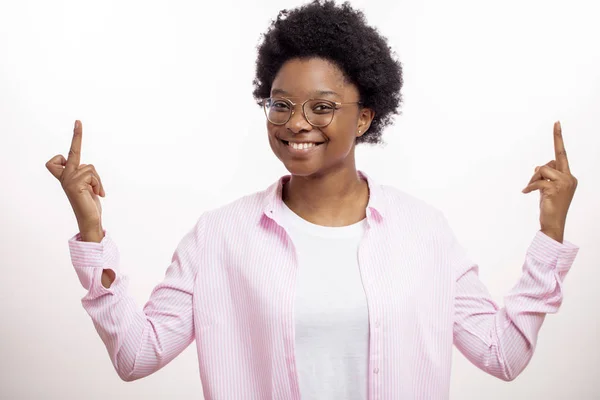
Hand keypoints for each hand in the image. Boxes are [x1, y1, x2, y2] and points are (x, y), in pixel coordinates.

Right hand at [46, 120, 105, 234]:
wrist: (90, 218)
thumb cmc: (90, 203)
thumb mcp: (88, 185)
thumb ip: (85, 174)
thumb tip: (87, 167)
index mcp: (67, 174)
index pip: (63, 155)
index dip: (73, 142)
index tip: (78, 124)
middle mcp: (65, 176)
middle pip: (73, 152)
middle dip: (77, 135)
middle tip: (78, 120)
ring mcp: (68, 180)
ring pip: (90, 167)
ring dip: (97, 180)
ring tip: (94, 191)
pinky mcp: (74, 184)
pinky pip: (92, 175)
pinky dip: (98, 184)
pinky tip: (95, 194)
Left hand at [521, 121, 577, 242]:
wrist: (553, 224)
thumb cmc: (550, 206)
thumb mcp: (548, 188)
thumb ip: (546, 175)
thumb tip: (539, 167)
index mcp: (569, 176)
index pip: (562, 154)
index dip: (558, 138)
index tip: (556, 122)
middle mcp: (569, 177)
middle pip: (548, 163)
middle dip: (538, 174)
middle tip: (532, 187)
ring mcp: (564, 183)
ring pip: (541, 170)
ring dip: (533, 181)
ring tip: (532, 192)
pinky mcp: (555, 189)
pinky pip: (537, 182)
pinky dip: (530, 187)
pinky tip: (526, 194)